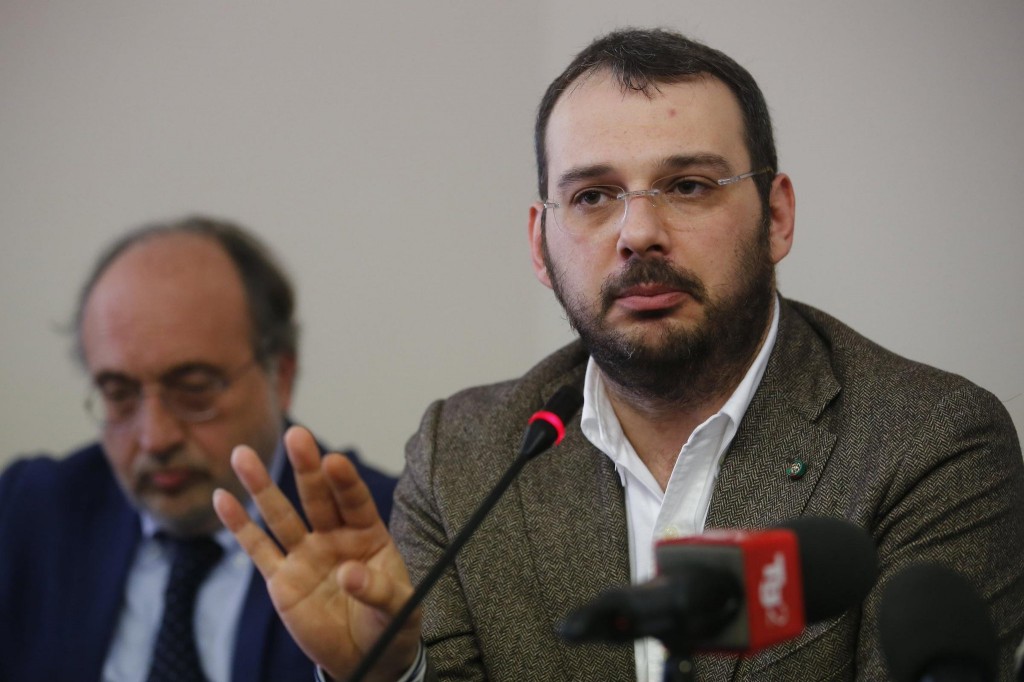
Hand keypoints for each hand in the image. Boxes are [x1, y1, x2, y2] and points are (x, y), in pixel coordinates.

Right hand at [214, 425, 419, 680]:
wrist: (367, 656)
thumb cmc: (391, 624)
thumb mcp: (398, 608)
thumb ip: (377, 589)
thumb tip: (349, 575)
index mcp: (368, 534)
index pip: (355, 501)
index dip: (345, 482)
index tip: (334, 461)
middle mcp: (334, 536)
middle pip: (317, 497)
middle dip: (306, 468)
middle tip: (297, 435)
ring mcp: (305, 554)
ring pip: (281, 515)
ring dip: (262, 486)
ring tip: (243, 454)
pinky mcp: (281, 579)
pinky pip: (258, 549)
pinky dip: (239, 525)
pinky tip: (223, 498)